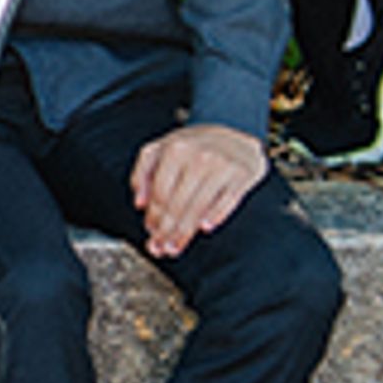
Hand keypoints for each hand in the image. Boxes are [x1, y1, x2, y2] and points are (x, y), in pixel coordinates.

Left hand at [130, 119, 263, 256]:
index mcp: (175, 150)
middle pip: (178, 204)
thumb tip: (139, 203)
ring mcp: (222, 166)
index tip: (150, 232)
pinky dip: (215, 216)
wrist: (234, 134)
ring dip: (185, 232)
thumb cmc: (194, 146)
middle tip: (161, 248)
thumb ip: (143, 173)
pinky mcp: (242, 175)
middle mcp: (198, 157)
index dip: (153, 217)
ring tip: (175, 246)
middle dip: (167, 231)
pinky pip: (227, 202)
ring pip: (199, 208)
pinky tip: (204, 228)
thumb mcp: (161, 149)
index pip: (160, 194)